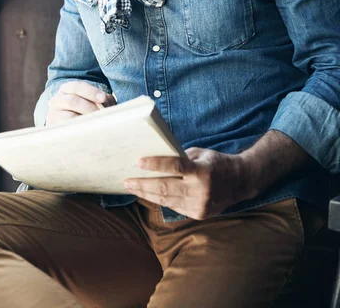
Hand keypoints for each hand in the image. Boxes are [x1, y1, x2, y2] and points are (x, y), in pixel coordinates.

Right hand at [46, 81, 115, 125]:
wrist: (66, 121)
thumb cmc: (85, 108)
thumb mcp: (92, 100)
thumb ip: (103, 99)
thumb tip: (109, 102)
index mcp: (66, 89)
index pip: (77, 87)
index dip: (91, 92)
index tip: (103, 98)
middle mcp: (57, 100)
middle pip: (72, 101)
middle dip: (90, 107)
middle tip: (102, 114)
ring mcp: (53, 115)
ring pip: (69, 117)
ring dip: (85, 120)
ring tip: (97, 123)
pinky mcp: (54, 128)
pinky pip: (67, 130)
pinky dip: (80, 130)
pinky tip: (89, 131)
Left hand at [124, 147, 252, 219]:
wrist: (240, 182)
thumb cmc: (216, 162)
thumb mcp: (200, 153)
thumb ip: (180, 157)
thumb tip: (155, 159)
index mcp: (202, 171)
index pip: (175, 167)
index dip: (156, 165)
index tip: (138, 162)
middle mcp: (201, 191)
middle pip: (166, 188)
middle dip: (143, 184)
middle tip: (126, 181)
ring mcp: (199, 205)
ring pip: (167, 200)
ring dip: (147, 194)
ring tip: (132, 188)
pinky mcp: (198, 214)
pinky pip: (174, 207)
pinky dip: (159, 200)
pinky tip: (147, 195)